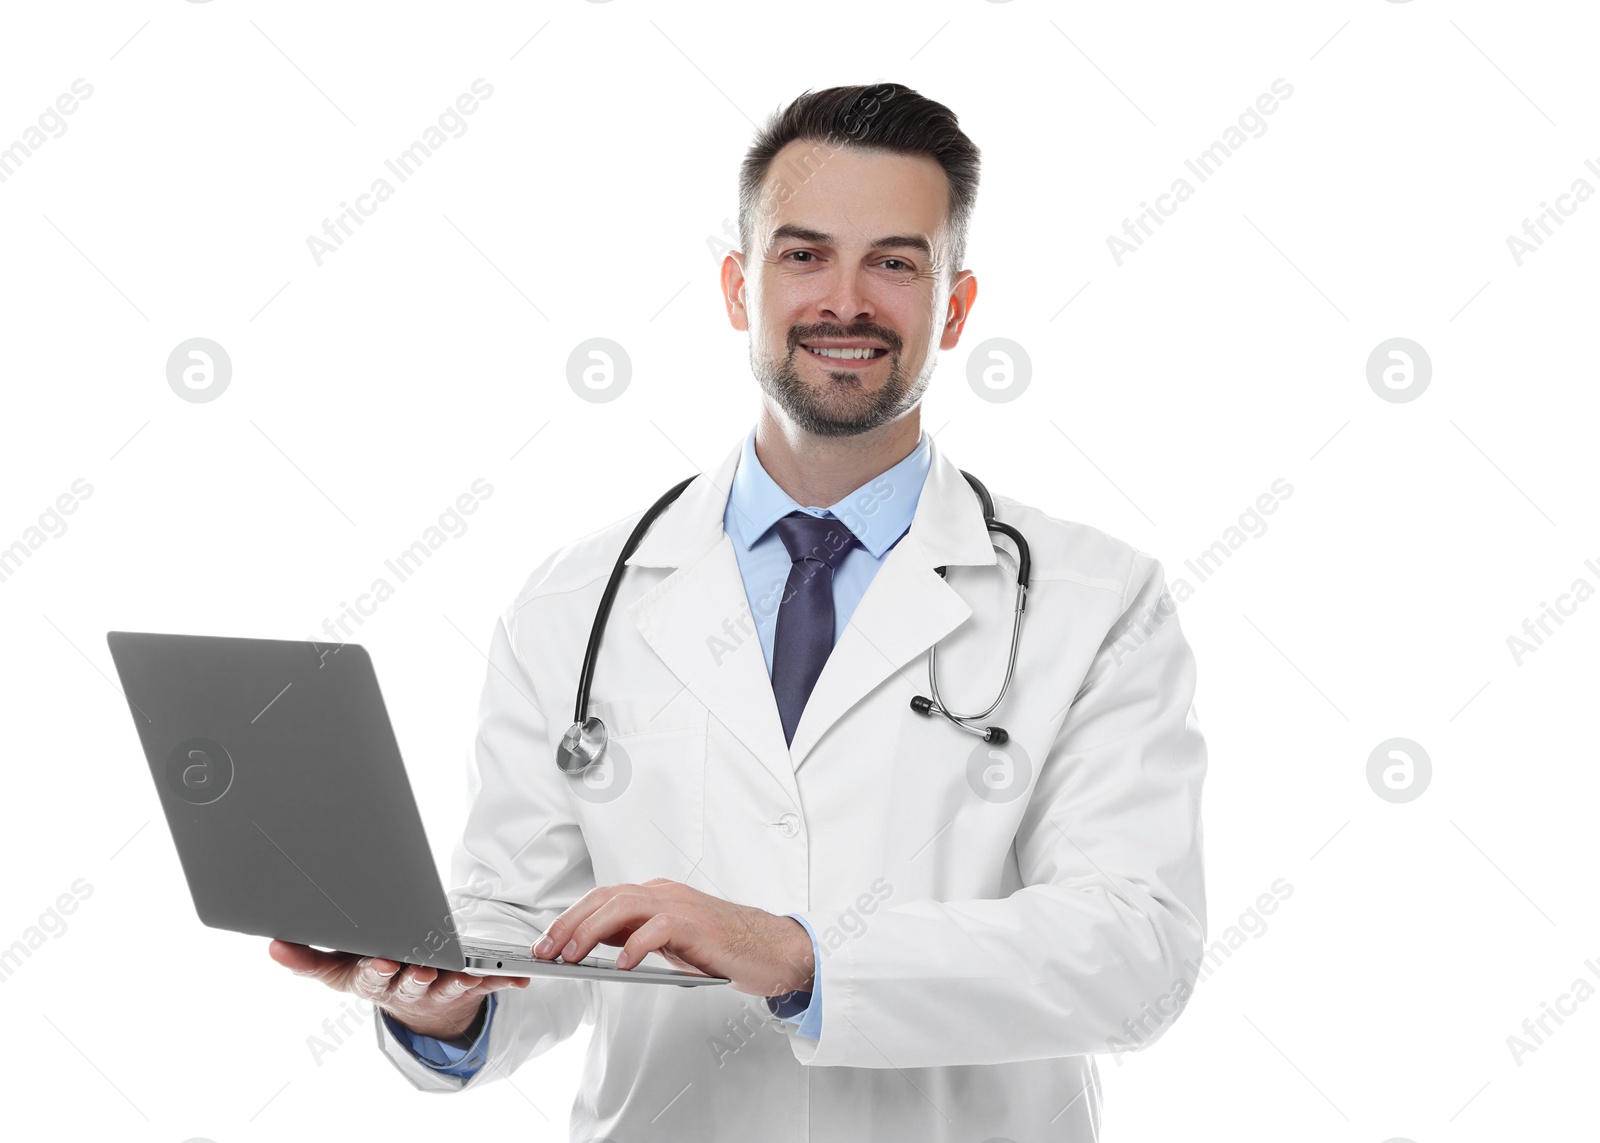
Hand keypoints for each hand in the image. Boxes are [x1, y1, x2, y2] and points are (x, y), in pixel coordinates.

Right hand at [268, 939, 528, 1042]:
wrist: (416, 1003)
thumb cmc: (375, 974)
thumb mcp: (339, 970)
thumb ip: (307, 958)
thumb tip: (273, 945)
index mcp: (376, 980)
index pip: (373, 977)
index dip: (378, 970)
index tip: (383, 962)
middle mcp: (408, 988)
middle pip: (412, 983)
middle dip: (417, 976)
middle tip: (424, 969)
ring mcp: (441, 988)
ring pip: (451, 985)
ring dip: (460, 978)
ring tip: (470, 971)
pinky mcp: (470, 985)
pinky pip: (490, 982)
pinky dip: (504, 979)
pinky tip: (521, 977)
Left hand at [531, 878, 813, 997]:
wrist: (768, 949)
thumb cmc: (720, 945)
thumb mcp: (668, 939)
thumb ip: (634, 933)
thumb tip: (594, 941)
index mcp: (655, 895)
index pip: (602, 898)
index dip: (569, 919)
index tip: (545, 943)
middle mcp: (664, 894)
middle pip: (606, 898)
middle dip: (570, 924)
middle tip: (547, 951)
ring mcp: (681, 906)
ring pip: (626, 905)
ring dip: (592, 930)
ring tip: (573, 956)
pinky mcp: (697, 925)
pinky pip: (660, 928)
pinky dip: (637, 944)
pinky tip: (623, 964)